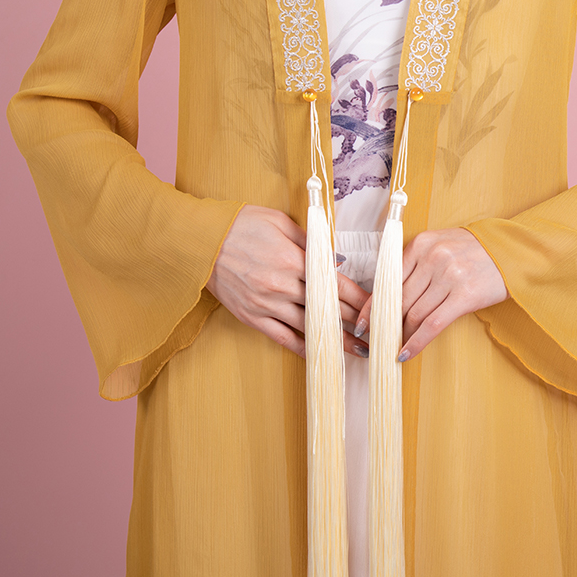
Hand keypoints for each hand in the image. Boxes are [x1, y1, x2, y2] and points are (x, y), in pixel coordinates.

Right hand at [205, 205, 369, 358]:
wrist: (199, 242)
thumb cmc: (240, 225)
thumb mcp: (279, 221)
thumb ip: (311, 241)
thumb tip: (338, 261)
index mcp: (292, 259)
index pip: (335, 283)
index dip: (360, 298)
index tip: (377, 308)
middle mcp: (282, 285)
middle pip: (328, 308)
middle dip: (356, 323)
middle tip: (377, 336)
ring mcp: (266, 304)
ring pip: (309, 328)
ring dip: (336, 341)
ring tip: (358, 352)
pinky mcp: (252, 317)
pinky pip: (283, 337)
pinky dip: (304, 347)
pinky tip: (322, 354)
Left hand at [354, 227, 507, 361]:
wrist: (511, 252)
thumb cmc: (473, 251)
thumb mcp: (440, 245)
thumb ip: (415, 263)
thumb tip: (389, 296)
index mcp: (421, 244)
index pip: (387, 279)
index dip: (372, 305)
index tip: (361, 323)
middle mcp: (432, 258)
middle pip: (398, 299)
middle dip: (385, 323)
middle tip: (375, 340)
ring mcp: (448, 277)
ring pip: (413, 314)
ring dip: (401, 335)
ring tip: (393, 347)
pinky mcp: (464, 296)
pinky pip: (432, 324)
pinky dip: (416, 342)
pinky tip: (406, 354)